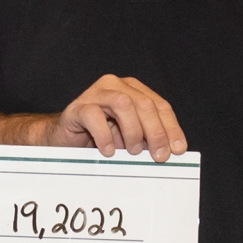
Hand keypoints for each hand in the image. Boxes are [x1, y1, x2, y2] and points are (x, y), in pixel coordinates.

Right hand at [44, 75, 185, 160]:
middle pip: (144, 104)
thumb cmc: (100, 138)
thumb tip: (171, 151)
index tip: (177, 150)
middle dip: (156, 132)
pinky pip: (94, 116)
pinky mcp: (77, 107)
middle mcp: (116, 86)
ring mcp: (95, 94)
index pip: (159, 106)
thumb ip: (148, 139)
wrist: (64, 139)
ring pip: (123, 103)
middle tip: (159, 156)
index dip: (171, 128)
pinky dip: (105, 135)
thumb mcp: (129, 138)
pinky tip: (108, 151)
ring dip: (132, 131)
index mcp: (134, 90)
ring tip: (132, 151)